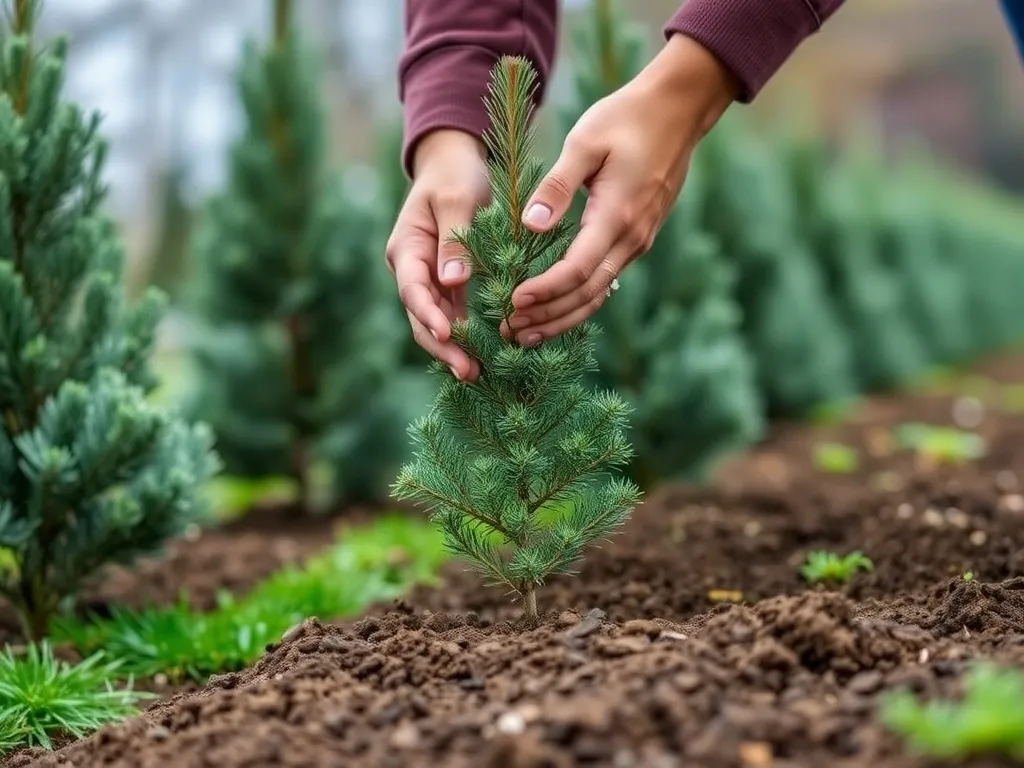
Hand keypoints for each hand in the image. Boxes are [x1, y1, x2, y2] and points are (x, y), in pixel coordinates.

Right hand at [386, 129, 489, 380]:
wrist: (453, 163)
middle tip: (467, 371)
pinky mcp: (447, 282)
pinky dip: (463, 335)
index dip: (427, 315)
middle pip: (421, 315)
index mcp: (407, 248)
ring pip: (436, 321)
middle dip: (441, 345)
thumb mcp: (456, 198)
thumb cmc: (454, 174)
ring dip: (452, 348)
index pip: (413, 289)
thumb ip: (454, 240)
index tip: (446, 335)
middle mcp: (412, 268)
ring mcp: (429, 278)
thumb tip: (453, 281)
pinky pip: (452, 314)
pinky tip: (480, 356)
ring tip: (474, 374)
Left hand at [505, 34, 739, 345]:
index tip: (513, 302)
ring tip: (525, 334)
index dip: (545, 291)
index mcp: (616, 216)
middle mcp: (631, 238)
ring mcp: (638, 241)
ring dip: (562, 317)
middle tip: (508, 331)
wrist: (677, 110)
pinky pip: (606, 280)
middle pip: (587, 294)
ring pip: (599, 294)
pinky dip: (578, 301)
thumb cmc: (626, 118)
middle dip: (547, 316)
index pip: (577, 270)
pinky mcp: (637, 237)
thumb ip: (556, 187)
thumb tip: (530, 225)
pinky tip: (555, 311)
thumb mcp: (584, 142)